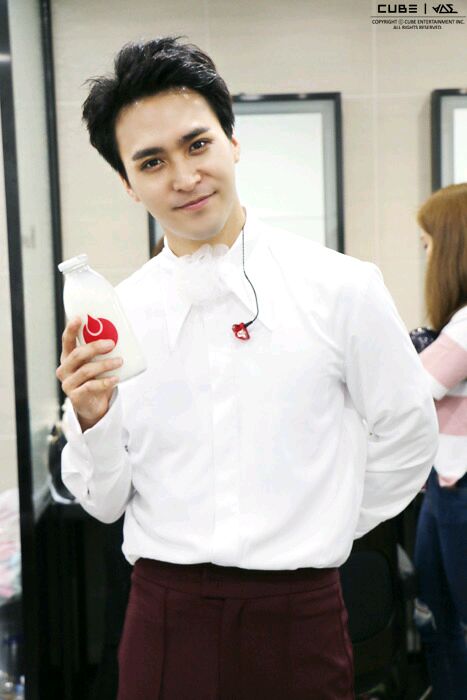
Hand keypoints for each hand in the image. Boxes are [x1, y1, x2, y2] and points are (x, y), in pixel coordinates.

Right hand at [56, 316, 122, 430]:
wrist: (93, 405)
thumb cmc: (96, 379)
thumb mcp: (96, 363)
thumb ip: (103, 351)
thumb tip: (124, 333)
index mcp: (68, 357)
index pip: (67, 341)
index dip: (71, 329)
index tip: (80, 318)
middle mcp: (64, 369)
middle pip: (77, 354)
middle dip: (94, 347)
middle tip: (111, 343)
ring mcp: (68, 383)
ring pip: (86, 370)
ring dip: (105, 364)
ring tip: (119, 361)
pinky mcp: (75, 396)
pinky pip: (91, 386)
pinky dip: (105, 382)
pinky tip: (116, 379)